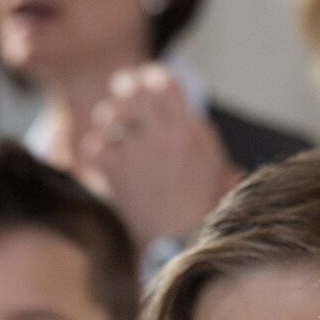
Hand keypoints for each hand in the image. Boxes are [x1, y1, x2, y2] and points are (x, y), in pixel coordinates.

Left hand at [77, 64, 239, 245]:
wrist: (185, 243)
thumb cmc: (207, 215)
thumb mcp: (221, 180)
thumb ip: (218, 161)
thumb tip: (226, 161)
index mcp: (193, 131)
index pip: (170, 85)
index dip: (155, 76)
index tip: (146, 77)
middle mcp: (167, 134)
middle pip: (138, 92)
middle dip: (126, 85)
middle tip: (120, 86)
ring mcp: (141, 150)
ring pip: (113, 114)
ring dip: (108, 116)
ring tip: (106, 120)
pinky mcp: (118, 170)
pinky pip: (96, 146)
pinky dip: (94, 150)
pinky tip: (99, 158)